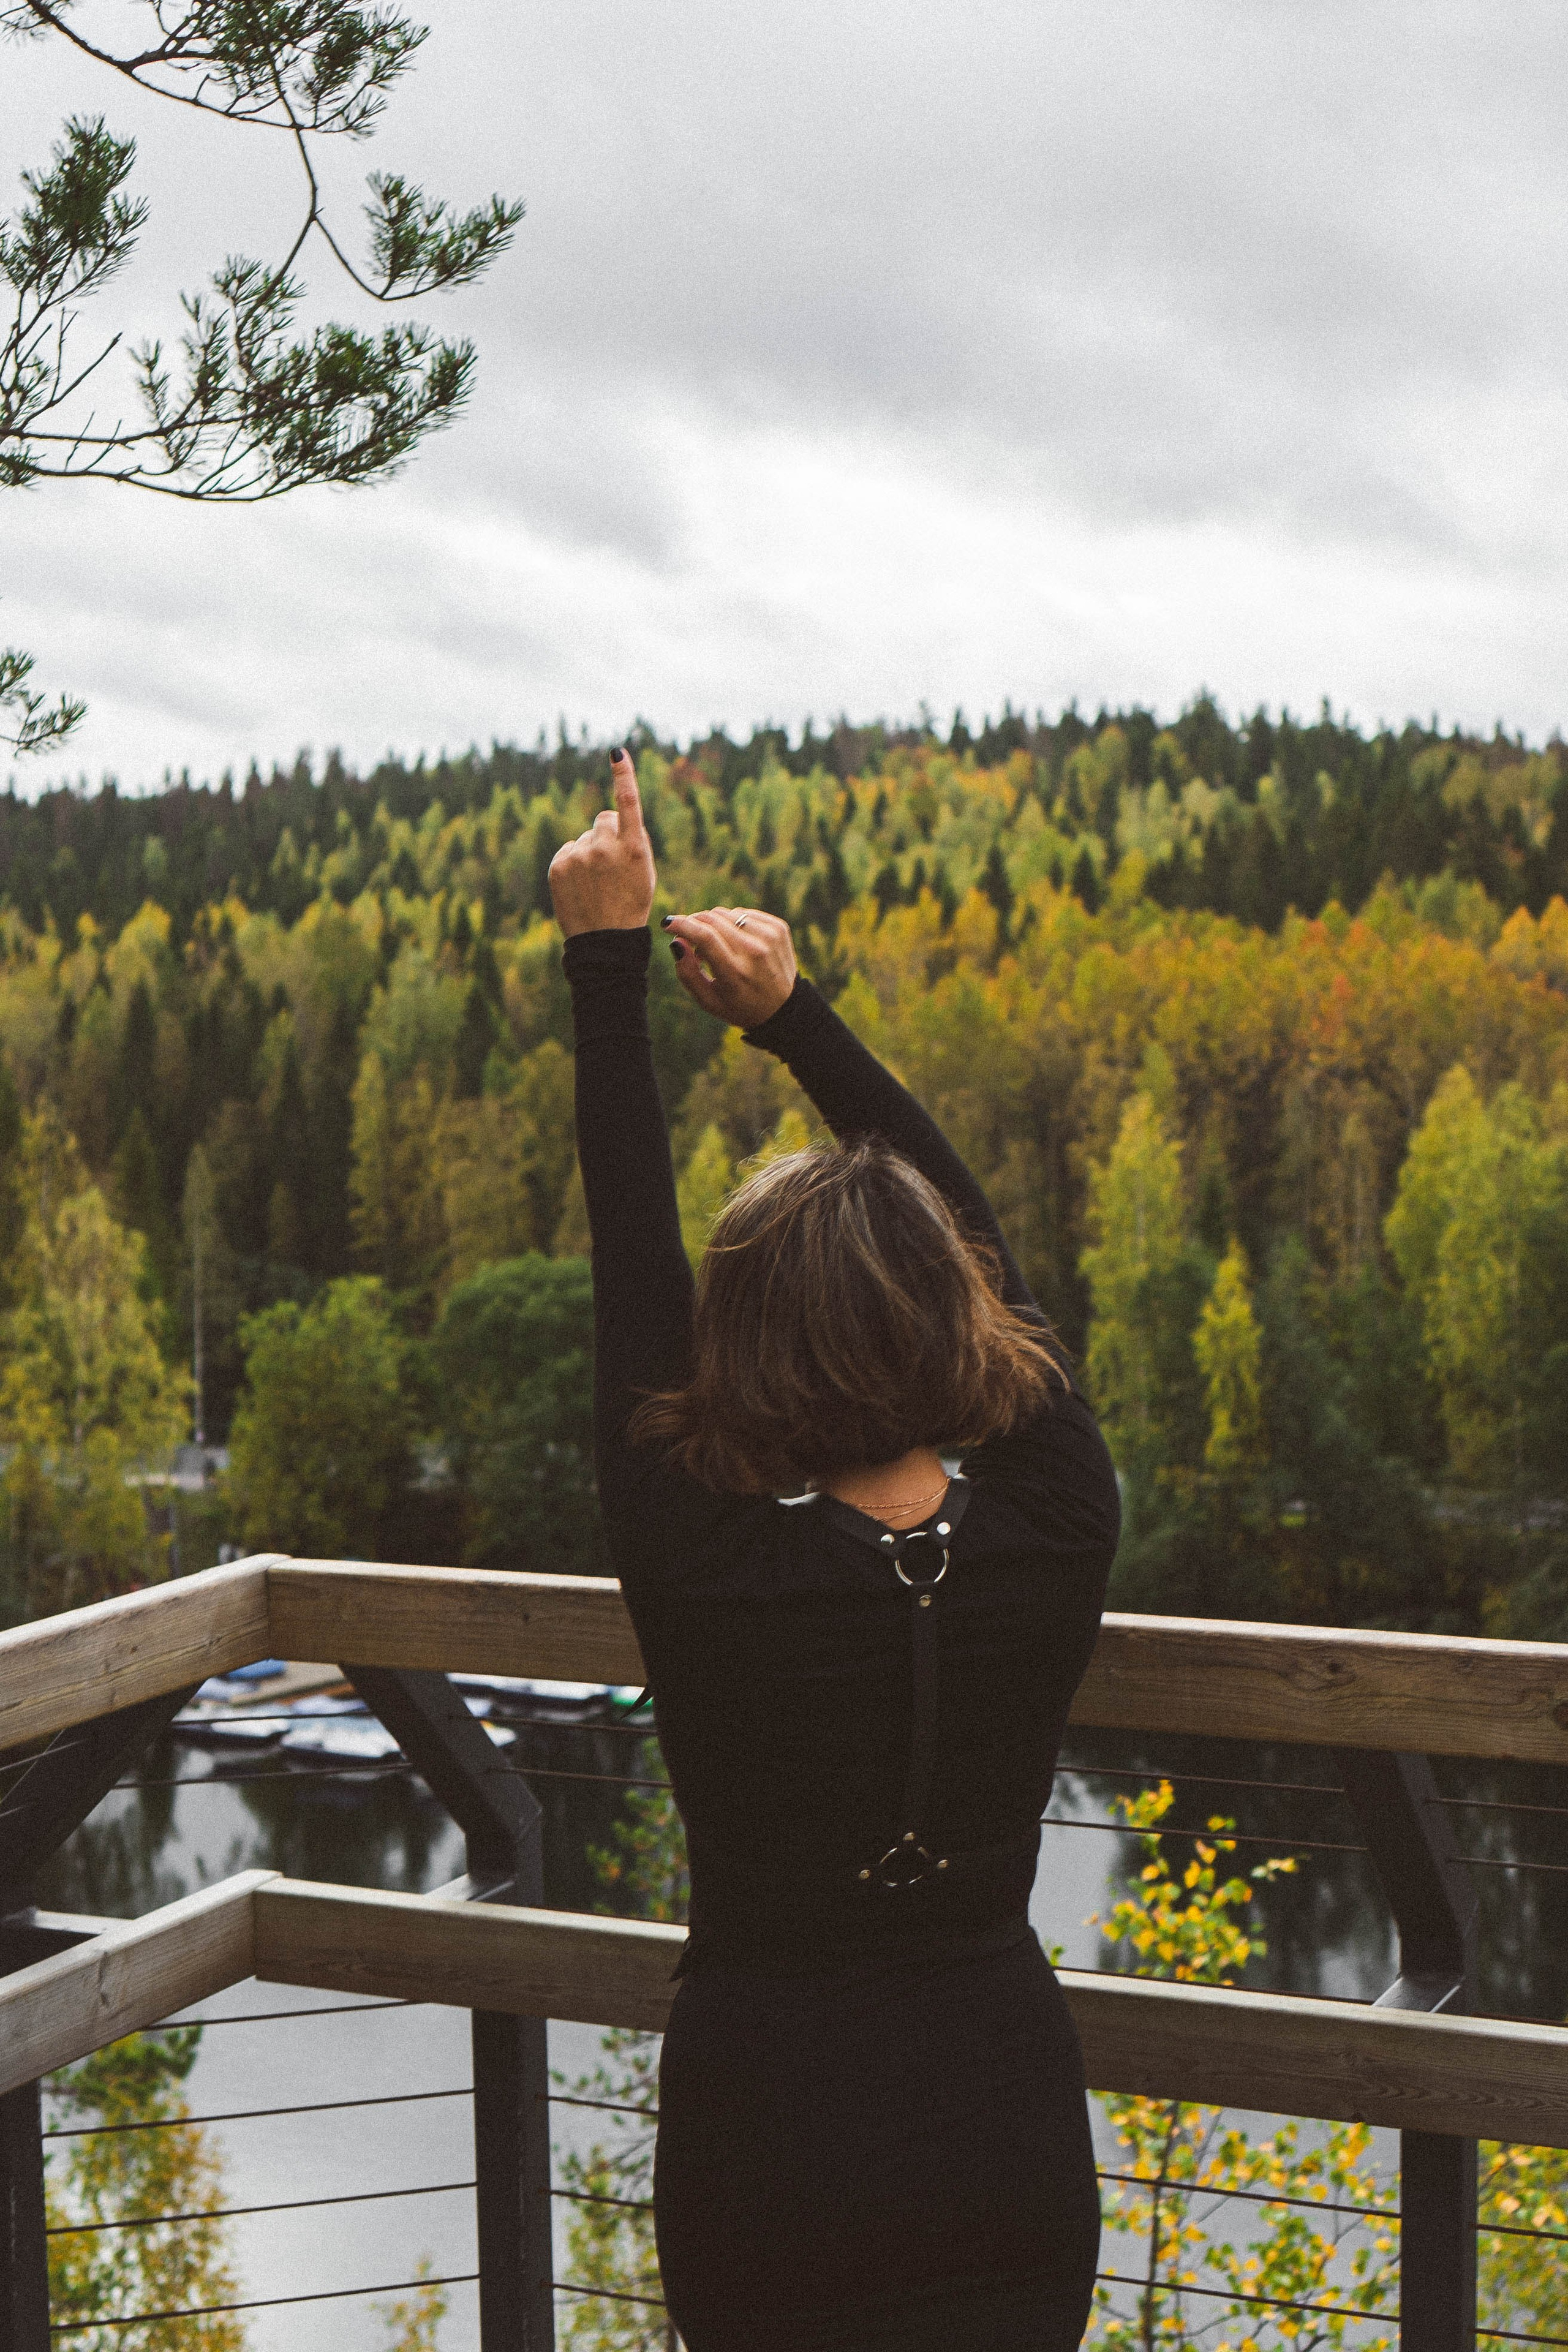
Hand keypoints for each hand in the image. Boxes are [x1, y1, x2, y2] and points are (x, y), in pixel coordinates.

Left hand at [548, 750, 657, 936]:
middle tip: (612, 865)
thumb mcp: (645, 872)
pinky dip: (573, 863)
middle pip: (603, 820)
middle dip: (607, 834)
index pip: (627, 803)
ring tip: (595, 882)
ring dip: (590, 852)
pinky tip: (580, 885)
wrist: (604, 941)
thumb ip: (634, 839)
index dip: (623, 775)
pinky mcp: (558, 866)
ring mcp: (579, 857)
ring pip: (585, 838)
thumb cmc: (631, 904)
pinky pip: (568, 850)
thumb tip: (612, 813)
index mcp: (633, 849)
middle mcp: (605, 848)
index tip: (616, 752)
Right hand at [664, 907, 796, 1027]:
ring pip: (727, 913)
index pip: (705, 936)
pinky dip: (733, 922)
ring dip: (713, 923)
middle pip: (713, 920)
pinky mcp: (778, 928)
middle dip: (694, 922)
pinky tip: (735, 940)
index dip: (682, 925)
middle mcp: (754, 952)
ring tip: (714, 945)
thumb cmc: (739, 1005)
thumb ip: (687, 973)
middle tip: (687, 936)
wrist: (783, 1008)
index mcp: (735, 972)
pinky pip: (743, 913)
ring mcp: (769, 937)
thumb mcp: (708, 1001)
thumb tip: (676, 942)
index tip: (667, 923)